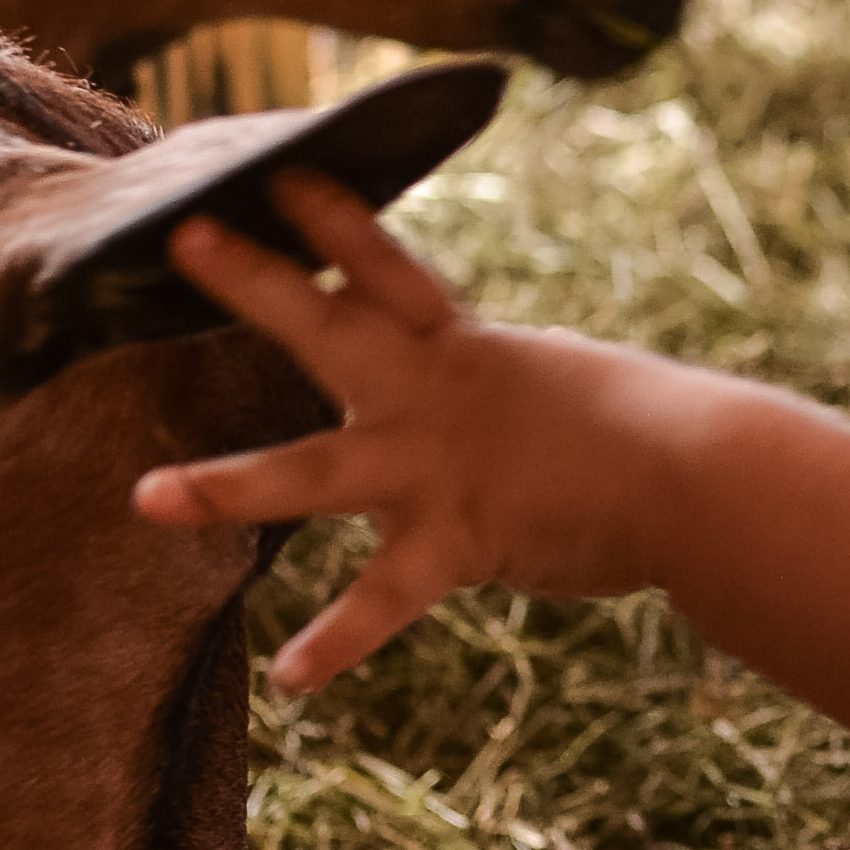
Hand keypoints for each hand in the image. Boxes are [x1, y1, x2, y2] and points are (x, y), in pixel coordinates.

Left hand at [126, 176, 666, 688]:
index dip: (332, 219)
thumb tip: (489, 387)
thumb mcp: (560, 385)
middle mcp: (434, 394)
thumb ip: (496, 387)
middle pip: (327, 327)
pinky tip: (291, 678)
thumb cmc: (650, 433)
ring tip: (147, 497)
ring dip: (228, 486)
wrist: (702, 479)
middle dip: (254, 284)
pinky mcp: (459, 540)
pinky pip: (384, 600)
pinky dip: (339, 641)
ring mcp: (437, 467)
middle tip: (184, 239)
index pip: (387, 266)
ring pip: (312, 474)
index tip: (277, 171)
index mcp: (462, 349)